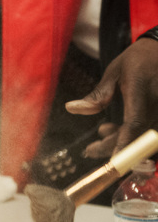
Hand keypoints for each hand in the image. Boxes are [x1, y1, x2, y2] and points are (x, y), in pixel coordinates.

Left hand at [66, 38, 157, 156]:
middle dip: (112, 147)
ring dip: (122, 141)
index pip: (134, 124)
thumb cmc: (138, 60)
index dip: (122, 144)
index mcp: (141, 90)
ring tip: (102, 132)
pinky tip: (117, 129)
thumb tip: (71, 108)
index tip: (109, 162)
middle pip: (137, 136)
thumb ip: (97, 95)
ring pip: (144, 137)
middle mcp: (157, 104)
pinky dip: (133, 134)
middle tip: (90, 150)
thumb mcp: (114, 72)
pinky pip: (150, 131)